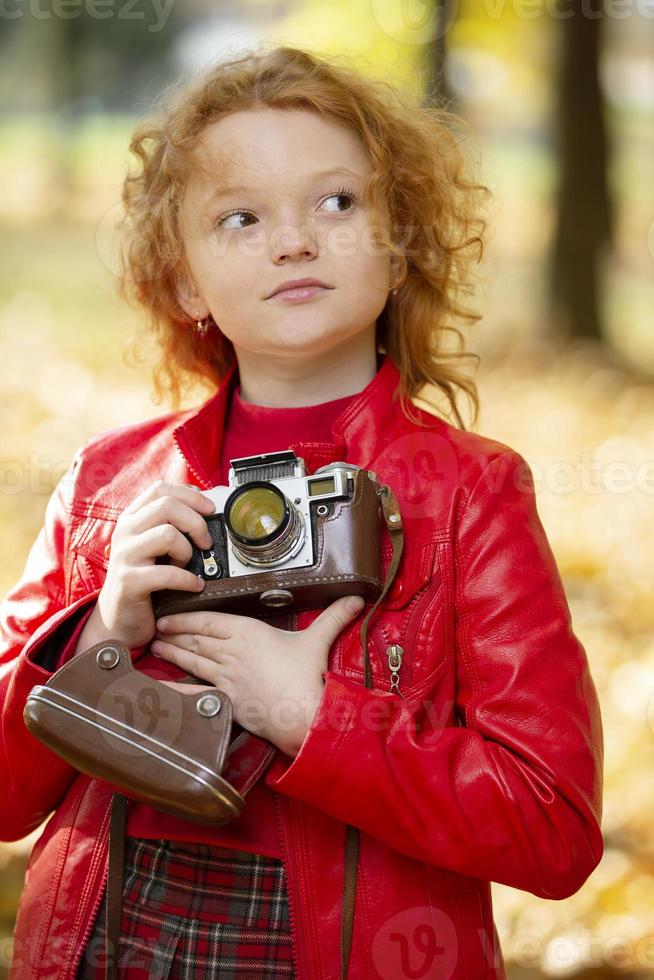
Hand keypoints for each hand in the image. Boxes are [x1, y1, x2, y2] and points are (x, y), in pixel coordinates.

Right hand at [87, 481, 214, 650]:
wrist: (118, 620)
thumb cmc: (144, 580)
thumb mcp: (153, 547)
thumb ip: (170, 525)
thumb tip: (205, 508)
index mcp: (131, 518)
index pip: (160, 489)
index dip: (189, 494)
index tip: (209, 508)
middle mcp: (124, 532)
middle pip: (167, 506)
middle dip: (196, 522)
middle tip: (206, 543)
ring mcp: (124, 556)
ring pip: (167, 535)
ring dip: (187, 551)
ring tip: (187, 565)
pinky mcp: (129, 581)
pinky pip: (168, 573)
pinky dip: (188, 579)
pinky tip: (194, 586)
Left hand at [151, 594, 365, 756]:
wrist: (302, 714)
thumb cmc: (307, 675)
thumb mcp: (318, 639)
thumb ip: (334, 616)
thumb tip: (358, 598)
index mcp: (247, 631)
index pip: (210, 620)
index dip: (188, 616)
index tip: (172, 613)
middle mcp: (230, 651)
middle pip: (196, 638)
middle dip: (174, 631)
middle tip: (155, 626)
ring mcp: (225, 676)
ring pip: (192, 660)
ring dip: (172, 653)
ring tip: (154, 647)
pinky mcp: (225, 699)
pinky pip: (194, 692)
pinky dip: (174, 690)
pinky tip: (158, 690)